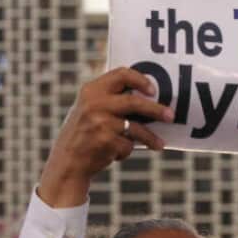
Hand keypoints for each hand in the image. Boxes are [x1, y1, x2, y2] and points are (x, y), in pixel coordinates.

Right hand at [37, 67, 173, 207]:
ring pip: (136, 127)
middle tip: (170, 116)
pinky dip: (126, 150)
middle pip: (135, 101)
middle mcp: (94, 104)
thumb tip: (147, 95)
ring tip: (160, 145)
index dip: (141, 79)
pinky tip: (117, 154)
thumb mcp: (88, 108)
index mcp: (91, 90)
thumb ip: (109, 98)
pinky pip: (128, 145)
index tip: (153, 90)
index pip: (121, 74)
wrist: (67, 162)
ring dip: (151, 138)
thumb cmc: (83, 134)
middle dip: (156, 110)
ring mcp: (100, 122)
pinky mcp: (105, 141)